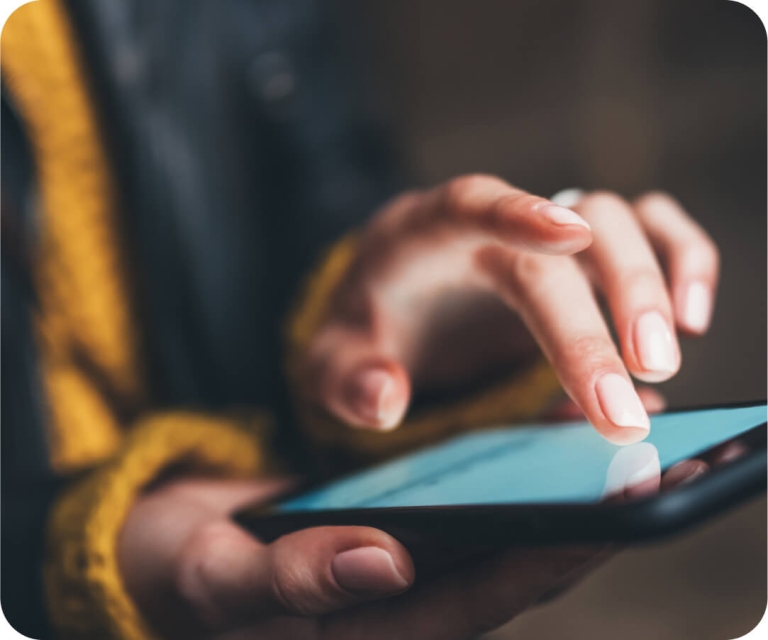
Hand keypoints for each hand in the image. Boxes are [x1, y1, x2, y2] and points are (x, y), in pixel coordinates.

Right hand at [119, 476, 603, 638]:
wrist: (155, 541)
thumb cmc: (179, 570)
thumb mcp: (217, 577)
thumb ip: (291, 581)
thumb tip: (378, 563)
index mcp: (367, 632)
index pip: (472, 603)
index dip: (536, 559)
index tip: (595, 515)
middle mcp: (396, 606)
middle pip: (502, 570)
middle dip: (570, 522)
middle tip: (630, 468)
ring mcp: (396, 567)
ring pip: (491, 534)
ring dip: (546, 490)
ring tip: (596, 438)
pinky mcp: (390, 528)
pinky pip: (461, 503)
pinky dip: (502, 469)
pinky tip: (530, 430)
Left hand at [299, 177, 718, 443]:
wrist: (391, 304)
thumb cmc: (364, 326)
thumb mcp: (329, 361)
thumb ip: (345, 380)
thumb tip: (384, 399)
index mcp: (421, 235)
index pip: (469, 204)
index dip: (516, 212)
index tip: (567, 235)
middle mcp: (491, 226)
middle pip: (558, 248)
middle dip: (594, 323)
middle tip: (618, 406)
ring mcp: (543, 236)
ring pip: (617, 223)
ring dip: (649, 288)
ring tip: (662, 364)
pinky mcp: (578, 259)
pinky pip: (646, 232)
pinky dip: (680, 261)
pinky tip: (692, 316)